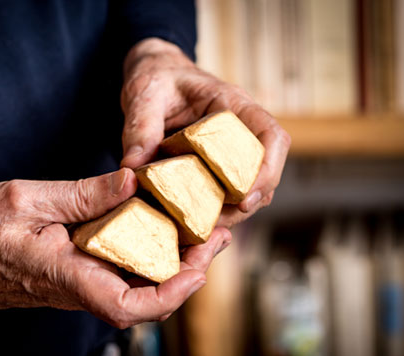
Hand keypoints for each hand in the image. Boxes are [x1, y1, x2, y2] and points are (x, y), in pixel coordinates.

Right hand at [0, 168, 227, 327]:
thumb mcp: (26, 199)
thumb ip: (81, 195)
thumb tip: (132, 182)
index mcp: (63, 274)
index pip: (126, 306)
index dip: (171, 293)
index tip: (199, 265)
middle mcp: (77, 289)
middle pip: (146, 302)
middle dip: (189, 273)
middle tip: (216, 234)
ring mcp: (78, 286)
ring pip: (139, 291)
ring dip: (176, 266)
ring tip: (202, 230)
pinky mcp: (77, 277)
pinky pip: (123, 278)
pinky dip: (152, 259)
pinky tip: (164, 232)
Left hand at [120, 38, 290, 227]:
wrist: (153, 75)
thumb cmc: (155, 77)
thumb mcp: (144, 94)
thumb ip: (140, 128)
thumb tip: (131, 169)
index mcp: (232, 104)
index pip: (271, 135)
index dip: (268, 169)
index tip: (245, 199)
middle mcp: (238, 130)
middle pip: (262, 173)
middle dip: (246, 203)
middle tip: (216, 226)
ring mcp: (228, 151)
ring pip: (245, 189)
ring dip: (229, 213)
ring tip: (201, 232)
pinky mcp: (213, 168)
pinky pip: (221, 193)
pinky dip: (210, 212)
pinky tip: (189, 225)